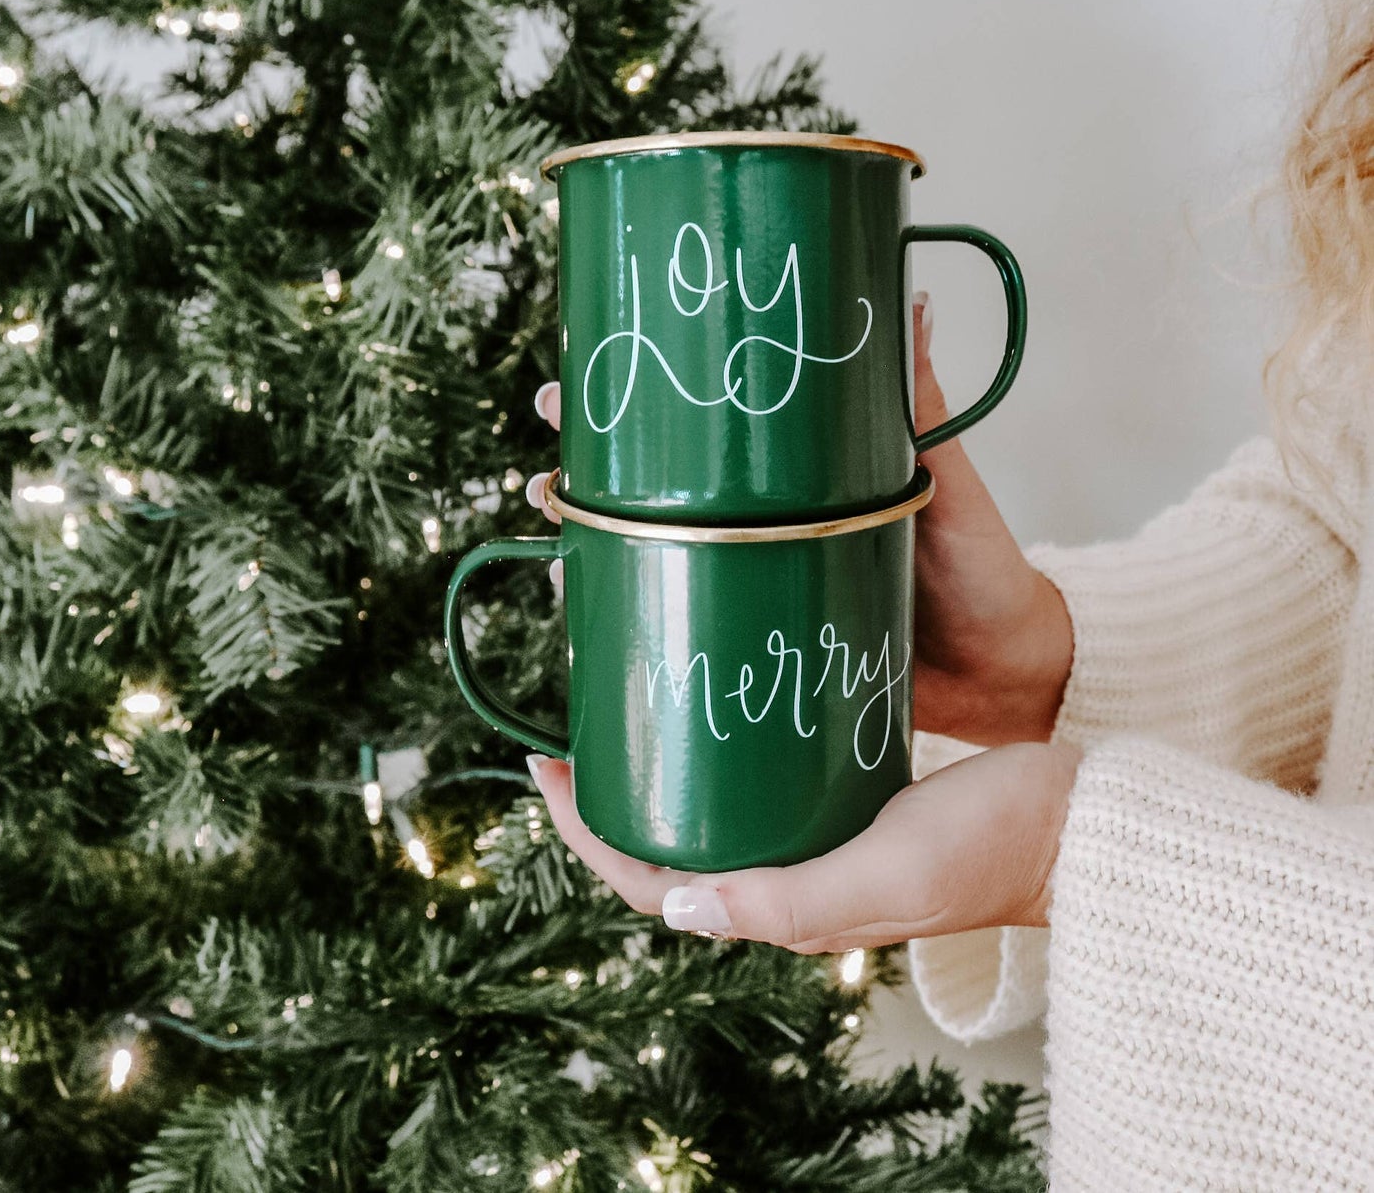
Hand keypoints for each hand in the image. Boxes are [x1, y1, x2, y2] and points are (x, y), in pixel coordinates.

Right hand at [526, 293, 1074, 745]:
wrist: (1008, 670)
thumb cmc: (979, 562)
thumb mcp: (945, 476)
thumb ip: (919, 400)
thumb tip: (914, 298)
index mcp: (792, 476)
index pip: (699, 427)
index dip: (631, 402)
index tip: (574, 373)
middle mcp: (757, 526)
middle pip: (650, 492)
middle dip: (585, 476)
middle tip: (548, 466)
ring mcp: (753, 586)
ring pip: (649, 564)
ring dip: (591, 556)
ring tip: (559, 560)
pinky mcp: (758, 647)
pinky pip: (685, 632)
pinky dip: (632, 630)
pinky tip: (593, 633)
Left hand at [527, 740, 1081, 947]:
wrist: (1077, 819)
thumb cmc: (996, 846)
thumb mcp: (888, 872)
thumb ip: (788, 901)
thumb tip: (676, 906)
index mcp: (789, 907)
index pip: (654, 885)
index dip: (588, 834)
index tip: (546, 765)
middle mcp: (791, 879)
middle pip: (669, 850)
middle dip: (609, 800)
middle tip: (573, 732)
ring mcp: (817, 841)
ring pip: (710, 818)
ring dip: (658, 778)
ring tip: (627, 716)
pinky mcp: (846, 802)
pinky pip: (758, 791)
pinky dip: (716, 763)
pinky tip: (712, 716)